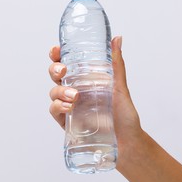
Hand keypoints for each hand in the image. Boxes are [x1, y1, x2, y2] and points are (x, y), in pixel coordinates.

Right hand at [48, 36, 142, 168]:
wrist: (127, 143)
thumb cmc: (125, 116)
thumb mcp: (120, 87)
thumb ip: (116, 64)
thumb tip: (117, 38)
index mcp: (85, 80)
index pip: (66, 64)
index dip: (57, 55)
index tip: (56, 50)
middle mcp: (75, 92)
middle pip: (55, 76)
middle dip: (54, 69)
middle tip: (63, 70)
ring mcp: (70, 107)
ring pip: (53, 93)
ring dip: (59, 90)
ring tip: (74, 95)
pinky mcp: (67, 123)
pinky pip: (55, 111)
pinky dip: (58, 107)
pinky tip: (69, 107)